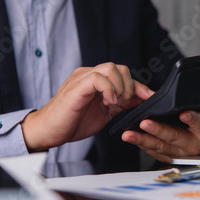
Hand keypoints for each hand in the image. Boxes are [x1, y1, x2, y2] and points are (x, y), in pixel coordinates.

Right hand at [22, 63, 152, 151]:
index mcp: (96, 80)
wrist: (49, 131)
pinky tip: (107, 102)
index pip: (123, 75)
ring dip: (120, 88)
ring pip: (111, 68)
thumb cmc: (72, 122)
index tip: (150, 98)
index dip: (139, 86)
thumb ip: (121, 103)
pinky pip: (98, 78)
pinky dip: (109, 90)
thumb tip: (141, 98)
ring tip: (114, 104)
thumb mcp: (105, 112)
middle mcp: (89, 74)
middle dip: (129, 87)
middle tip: (122, 104)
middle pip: (120, 67)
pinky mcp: (77, 86)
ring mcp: (82, 78)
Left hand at [121, 108, 199, 162]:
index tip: (184, 114)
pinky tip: (132, 138)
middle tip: (146, 123)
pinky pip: (154, 152)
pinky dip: (142, 145)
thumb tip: (197, 84)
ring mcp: (180, 153)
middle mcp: (193, 144)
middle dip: (159, 130)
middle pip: (175, 137)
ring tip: (130, 134)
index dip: (193, 119)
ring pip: (160, 147)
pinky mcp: (169, 158)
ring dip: (143, 140)